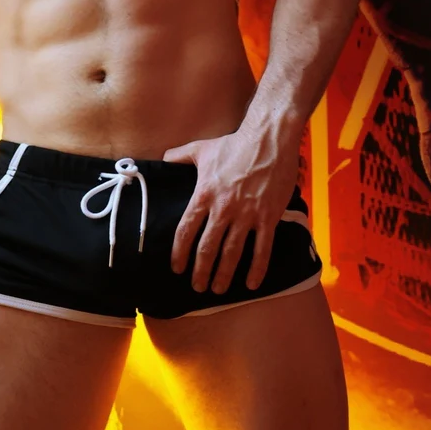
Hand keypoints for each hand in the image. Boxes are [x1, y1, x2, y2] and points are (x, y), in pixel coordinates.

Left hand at [164, 124, 299, 293]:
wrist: (268, 139)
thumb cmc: (234, 144)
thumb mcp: (201, 149)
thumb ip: (180, 156)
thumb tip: (162, 158)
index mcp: (204, 194)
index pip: (186, 230)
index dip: (179, 253)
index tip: (177, 268)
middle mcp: (223, 208)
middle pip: (207, 247)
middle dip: (201, 271)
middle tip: (198, 287)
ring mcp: (247, 214)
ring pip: (232, 252)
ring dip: (224, 274)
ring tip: (219, 290)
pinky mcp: (268, 216)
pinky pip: (262, 248)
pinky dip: (257, 268)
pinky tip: (251, 283)